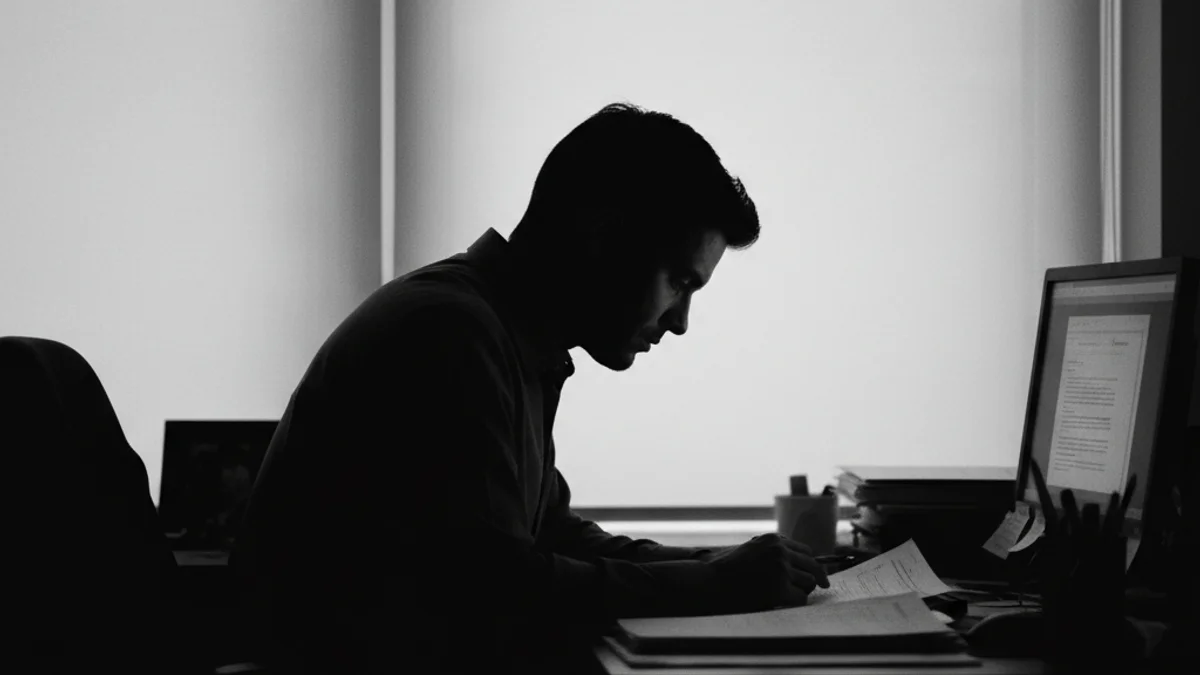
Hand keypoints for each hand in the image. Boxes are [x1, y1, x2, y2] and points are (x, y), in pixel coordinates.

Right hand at [707, 533, 829, 612]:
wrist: (709, 582)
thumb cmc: (725, 570)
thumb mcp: (750, 550)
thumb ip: (771, 552)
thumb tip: (795, 562)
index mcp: (774, 540)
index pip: (805, 550)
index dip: (811, 562)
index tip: (816, 572)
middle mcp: (780, 551)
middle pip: (812, 565)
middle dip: (818, 576)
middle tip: (824, 586)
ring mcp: (781, 569)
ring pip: (809, 582)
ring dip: (803, 590)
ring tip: (789, 596)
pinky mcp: (779, 588)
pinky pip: (801, 598)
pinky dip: (796, 602)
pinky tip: (784, 603)